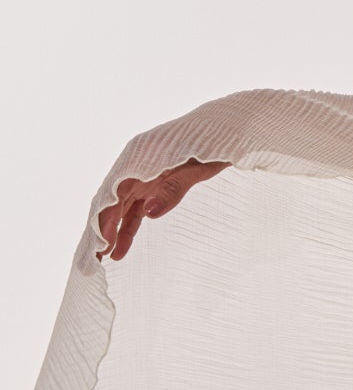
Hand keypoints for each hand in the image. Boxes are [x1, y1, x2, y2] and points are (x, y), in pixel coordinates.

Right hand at [95, 158, 228, 261]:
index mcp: (139, 157)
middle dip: (99, 230)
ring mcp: (142, 177)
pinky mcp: (152, 186)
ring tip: (102, 260)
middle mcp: (134, 167)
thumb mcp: (197, 167)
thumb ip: (173, 188)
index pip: (114, 191)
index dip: (104, 217)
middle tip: (90, 260)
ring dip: (112, 233)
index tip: (100, 242)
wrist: (226, 129)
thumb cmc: (213, 145)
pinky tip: (121, 250)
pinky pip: (135, 211)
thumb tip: (149, 212)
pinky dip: (128, 229)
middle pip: (111, 201)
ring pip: (121, 209)